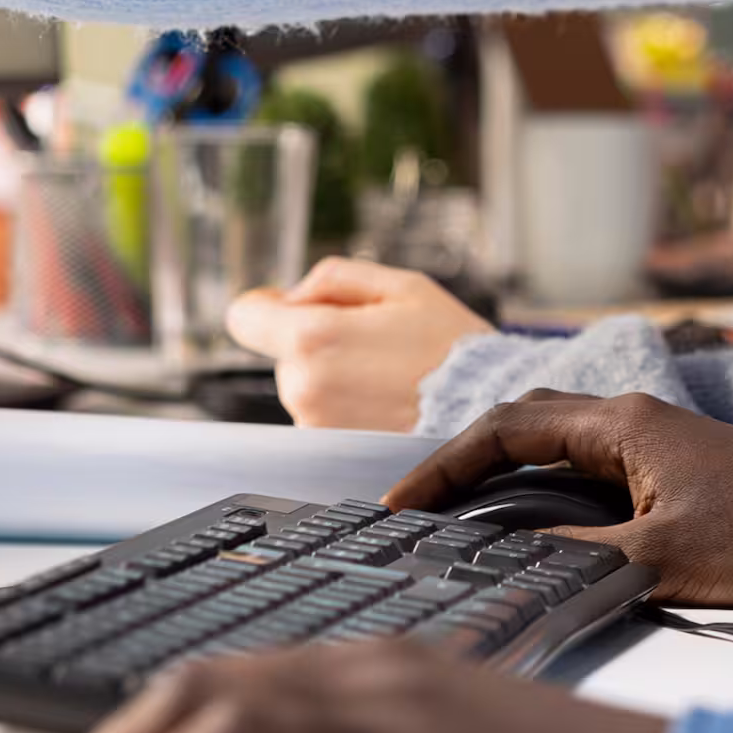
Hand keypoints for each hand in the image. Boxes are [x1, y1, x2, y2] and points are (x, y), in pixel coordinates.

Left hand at [225, 258, 492, 429]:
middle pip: (285, 351)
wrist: (487, 411)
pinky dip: (347, 407)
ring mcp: (315, 426)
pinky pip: (323, 416)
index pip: (244, 316)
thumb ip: (332, 279)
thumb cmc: (451, 347)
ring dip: (334, 376)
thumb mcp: (400, 285)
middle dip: (318, 341)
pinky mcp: (331, 453)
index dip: (266, 306)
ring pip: (305, 384)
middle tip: (378, 343)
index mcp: (313, 338)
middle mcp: (304, 388)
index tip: (292, 309)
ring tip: (390, 375)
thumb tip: (288, 296)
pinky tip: (388, 402)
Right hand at [389, 392, 732, 607]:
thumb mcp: (661, 562)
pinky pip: (590, 469)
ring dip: (505, 476)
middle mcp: (635, 418)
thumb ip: (575, 560)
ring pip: (558, 445)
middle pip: (525, 425)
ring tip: (457, 521)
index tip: (401, 508)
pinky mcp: (680, 472)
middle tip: (417, 512)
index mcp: (623, 424)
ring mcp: (659, 442)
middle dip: (464, 464)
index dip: (446, 468)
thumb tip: (503, 566)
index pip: (506, 431)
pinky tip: (535, 531)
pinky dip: (546, 493)